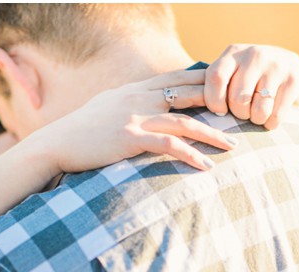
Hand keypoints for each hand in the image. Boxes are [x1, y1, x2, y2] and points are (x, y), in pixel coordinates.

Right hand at [32, 68, 236, 174]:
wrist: (54, 144)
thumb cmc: (77, 132)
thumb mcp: (104, 109)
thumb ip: (126, 104)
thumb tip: (141, 108)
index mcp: (135, 89)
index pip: (177, 79)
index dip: (205, 81)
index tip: (228, 87)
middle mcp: (139, 98)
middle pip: (189, 93)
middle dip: (219, 101)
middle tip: (244, 110)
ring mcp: (135, 117)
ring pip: (185, 121)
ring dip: (212, 133)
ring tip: (233, 145)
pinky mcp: (130, 139)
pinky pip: (168, 145)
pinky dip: (190, 155)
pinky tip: (205, 166)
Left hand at [205, 44, 298, 128]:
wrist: (287, 71)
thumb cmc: (246, 82)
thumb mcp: (228, 78)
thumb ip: (211, 89)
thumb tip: (187, 111)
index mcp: (232, 53)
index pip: (215, 78)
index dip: (214, 102)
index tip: (220, 111)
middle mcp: (255, 54)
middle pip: (238, 99)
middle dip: (238, 114)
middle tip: (244, 111)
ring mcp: (277, 64)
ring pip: (258, 109)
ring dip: (256, 120)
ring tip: (257, 113)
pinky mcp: (295, 78)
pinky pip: (276, 114)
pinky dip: (271, 123)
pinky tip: (271, 117)